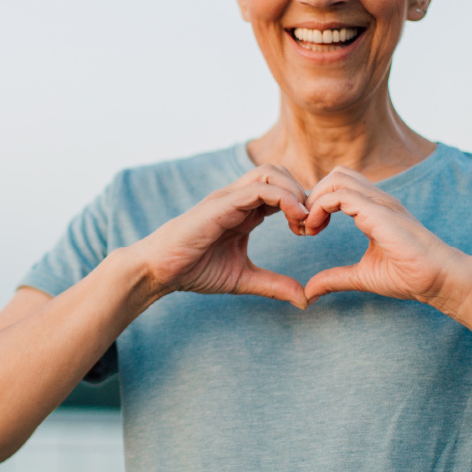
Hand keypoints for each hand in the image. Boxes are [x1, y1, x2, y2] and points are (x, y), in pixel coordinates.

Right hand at [126, 165, 312, 307]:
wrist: (160, 270)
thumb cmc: (194, 270)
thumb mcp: (243, 278)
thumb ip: (274, 285)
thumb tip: (304, 299)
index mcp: (245, 211)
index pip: (281, 190)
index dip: (303, 205)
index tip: (312, 231)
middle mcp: (238, 198)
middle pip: (279, 172)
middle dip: (302, 192)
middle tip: (311, 223)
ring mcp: (229, 198)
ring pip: (271, 172)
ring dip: (295, 191)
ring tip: (303, 220)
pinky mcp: (221, 204)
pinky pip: (258, 188)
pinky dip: (283, 198)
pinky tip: (294, 219)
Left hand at [300, 167, 470, 307]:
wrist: (439, 279)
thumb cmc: (409, 276)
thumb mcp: (361, 276)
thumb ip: (334, 279)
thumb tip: (308, 293)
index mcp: (373, 210)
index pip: (339, 188)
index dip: (316, 204)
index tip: (307, 230)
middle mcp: (377, 200)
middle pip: (336, 175)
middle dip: (312, 196)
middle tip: (303, 226)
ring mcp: (379, 202)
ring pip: (336, 177)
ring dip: (314, 199)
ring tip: (308, 227)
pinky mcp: (378, 211)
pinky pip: (340, 195)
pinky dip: (319, 207)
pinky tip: (316, 229)